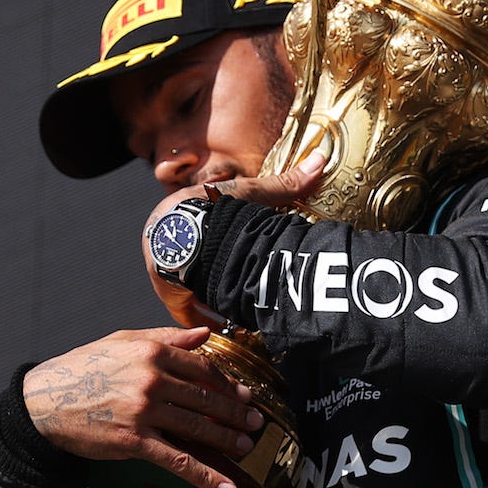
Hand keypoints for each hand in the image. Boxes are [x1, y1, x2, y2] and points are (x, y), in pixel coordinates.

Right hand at [23, 328, 265, 487]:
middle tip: (254, 421)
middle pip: (206, 398)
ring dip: (227, 440)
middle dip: (235, 412)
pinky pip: (179, 461)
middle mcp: (151, 379)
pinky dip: (206, 476)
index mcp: (151, 352)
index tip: (242, 393)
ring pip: (198, 428)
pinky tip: (226, 487)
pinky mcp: (134, 441)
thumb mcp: (121, 341)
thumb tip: (202, 334)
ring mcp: (144, 412)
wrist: (44, 401)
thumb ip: (165, 337)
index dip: (227, 383)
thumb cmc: (81, 369)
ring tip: (245, 446)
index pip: (202, 368)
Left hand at [144, 151, 326, 323]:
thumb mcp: (253, 192)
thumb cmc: (215, 205)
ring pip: (191, 288)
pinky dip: (204, 320)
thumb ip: (284, 184)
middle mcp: (173, 243)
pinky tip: (223, 326)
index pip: (205, 233)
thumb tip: (319, 161)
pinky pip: (186, 312)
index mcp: (185, 214)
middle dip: (217, 274)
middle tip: (242, 283)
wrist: (188, 231)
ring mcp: (168, 271)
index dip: (221, 244)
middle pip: (197, 263)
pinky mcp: (170, 295)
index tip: (240, 254)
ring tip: (238, 308)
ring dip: (212, 297)